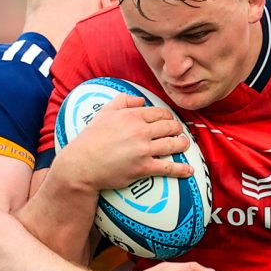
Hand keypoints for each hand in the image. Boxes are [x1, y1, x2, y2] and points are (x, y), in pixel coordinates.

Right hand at [54, 95, 192, 190]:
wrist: (82, 164)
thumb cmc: (91, 139)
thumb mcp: (104, 112)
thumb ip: (123, 101)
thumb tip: (141, 100)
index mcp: (132, 116)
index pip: (159, 113)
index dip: (168, 117)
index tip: (170, 121)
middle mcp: (140, 131)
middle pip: (170, 127)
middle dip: (177, 129)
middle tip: (179, 132)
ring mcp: (144, 150)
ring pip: (173, 144)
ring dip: (182, 144)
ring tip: (185, 145)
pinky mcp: (144, 168)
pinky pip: (168, 168)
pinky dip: (181, 170)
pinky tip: (188, 170)